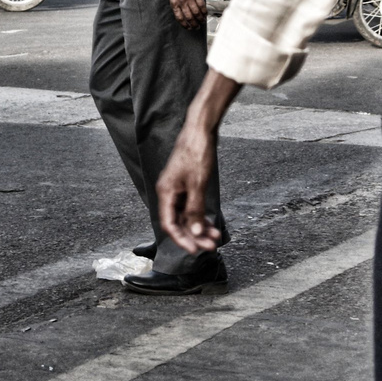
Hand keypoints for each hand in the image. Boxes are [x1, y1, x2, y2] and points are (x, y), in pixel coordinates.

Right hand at [157, 119, 222, 253]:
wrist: (200, 130)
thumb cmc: (196, 152)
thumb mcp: (198, 184)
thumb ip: (195, 210)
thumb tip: (195, 232)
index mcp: (166, 192)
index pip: (169, 224)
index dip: (181, 239)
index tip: (195, 249)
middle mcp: (169, 192)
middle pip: (179, 222)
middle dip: (195, 235)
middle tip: (211, 246)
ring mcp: (179, 189)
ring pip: (187, 216)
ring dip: (200, 227)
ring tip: (215, 237)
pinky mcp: (187, 185)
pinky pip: (192, 207)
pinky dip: (201, 216)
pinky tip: (210, 224)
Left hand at [169, 0, 205, 28]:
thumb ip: (177, 4)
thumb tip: (182, 14)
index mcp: (174, 2)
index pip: (179, 18)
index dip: (185, 25)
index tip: (188, 28)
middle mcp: (182, 1)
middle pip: (189, 17)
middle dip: (194, 24)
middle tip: (197, 27)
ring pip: (196, 12)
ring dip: (200, 19)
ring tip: (202, 22)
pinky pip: (202, 5)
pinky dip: (204, 11)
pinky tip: (205, 14)